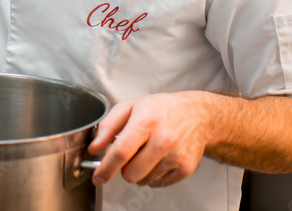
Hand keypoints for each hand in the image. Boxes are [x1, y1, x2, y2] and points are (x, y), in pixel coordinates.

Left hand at [87, 91, 209, 187]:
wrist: (197, 114)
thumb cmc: (161, 109)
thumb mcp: (130, 107)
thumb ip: (107, 126)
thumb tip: (94, 148)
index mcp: (146, 120)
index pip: (122, 151)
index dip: (106, 168)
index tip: (98, 177)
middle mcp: (163, 139)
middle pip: (131, 172)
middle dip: (125, 168)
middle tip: (131, 153)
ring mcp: (176, 156)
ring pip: (143, 181)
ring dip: (140, 171)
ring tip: (148, 152)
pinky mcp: (185, 168)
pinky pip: (158, 184)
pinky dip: (154, 174)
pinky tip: (160, 158)